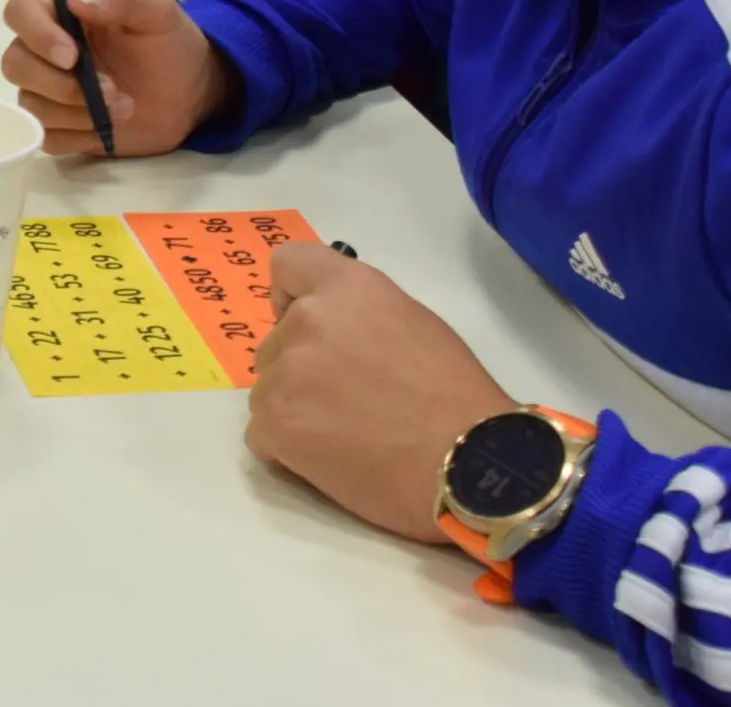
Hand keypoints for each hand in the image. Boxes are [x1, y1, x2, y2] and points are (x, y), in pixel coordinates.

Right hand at [0, 0, 233, 156]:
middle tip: (110, 90)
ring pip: (30, 105)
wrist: (190, 93)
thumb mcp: (156, 10)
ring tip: (124, 109)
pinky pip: (46, 137)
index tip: (71, 57)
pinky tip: (108, 129)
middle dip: (59, 84)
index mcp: (61, 13)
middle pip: (14, 64)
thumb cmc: (169, 42)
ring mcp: (49, 91)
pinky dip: (78, 137)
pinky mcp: (60, 126)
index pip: (19, 12)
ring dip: (76, 113)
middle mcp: (44, 50)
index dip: (36, 35)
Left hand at [246, 243, 521, 545]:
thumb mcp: (414, 325)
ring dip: (295, 411)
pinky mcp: (276, 423)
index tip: (310, 328)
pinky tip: (333, 461)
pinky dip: (289, 450)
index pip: (288, 265)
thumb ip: (362, 318)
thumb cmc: (456, 399)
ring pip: (268, 390)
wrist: (468, 464)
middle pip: (276, 342)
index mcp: (348, 287)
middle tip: (348, 401)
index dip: (291, 297)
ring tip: (348, 437)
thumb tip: (340, 338)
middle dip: (301, 368)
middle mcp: (309, 319)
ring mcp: (286, 372)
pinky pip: (262, 435)